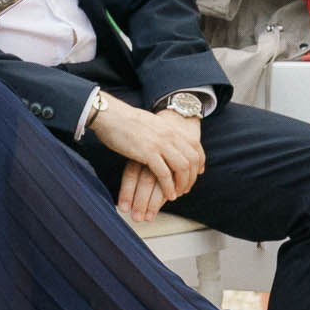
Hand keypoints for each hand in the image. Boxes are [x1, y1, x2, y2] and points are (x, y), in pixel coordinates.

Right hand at [88, 100, 204, 218]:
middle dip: (192, 177)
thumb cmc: (124, 120)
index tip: (198, 172)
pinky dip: (169, 187)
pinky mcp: (148, 153)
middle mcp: (169, 135)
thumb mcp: (151, 123)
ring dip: (182, 184)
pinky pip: (165, 174)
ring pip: (182, 168)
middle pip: (192, 159)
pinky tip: (168, 195)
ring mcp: (160, 144)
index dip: (200, 161)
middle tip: (186, 187)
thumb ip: (161, 131)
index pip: (195, 146)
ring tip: (177, 193)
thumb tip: (166, 139)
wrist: (109, 115)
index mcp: (170, 128)